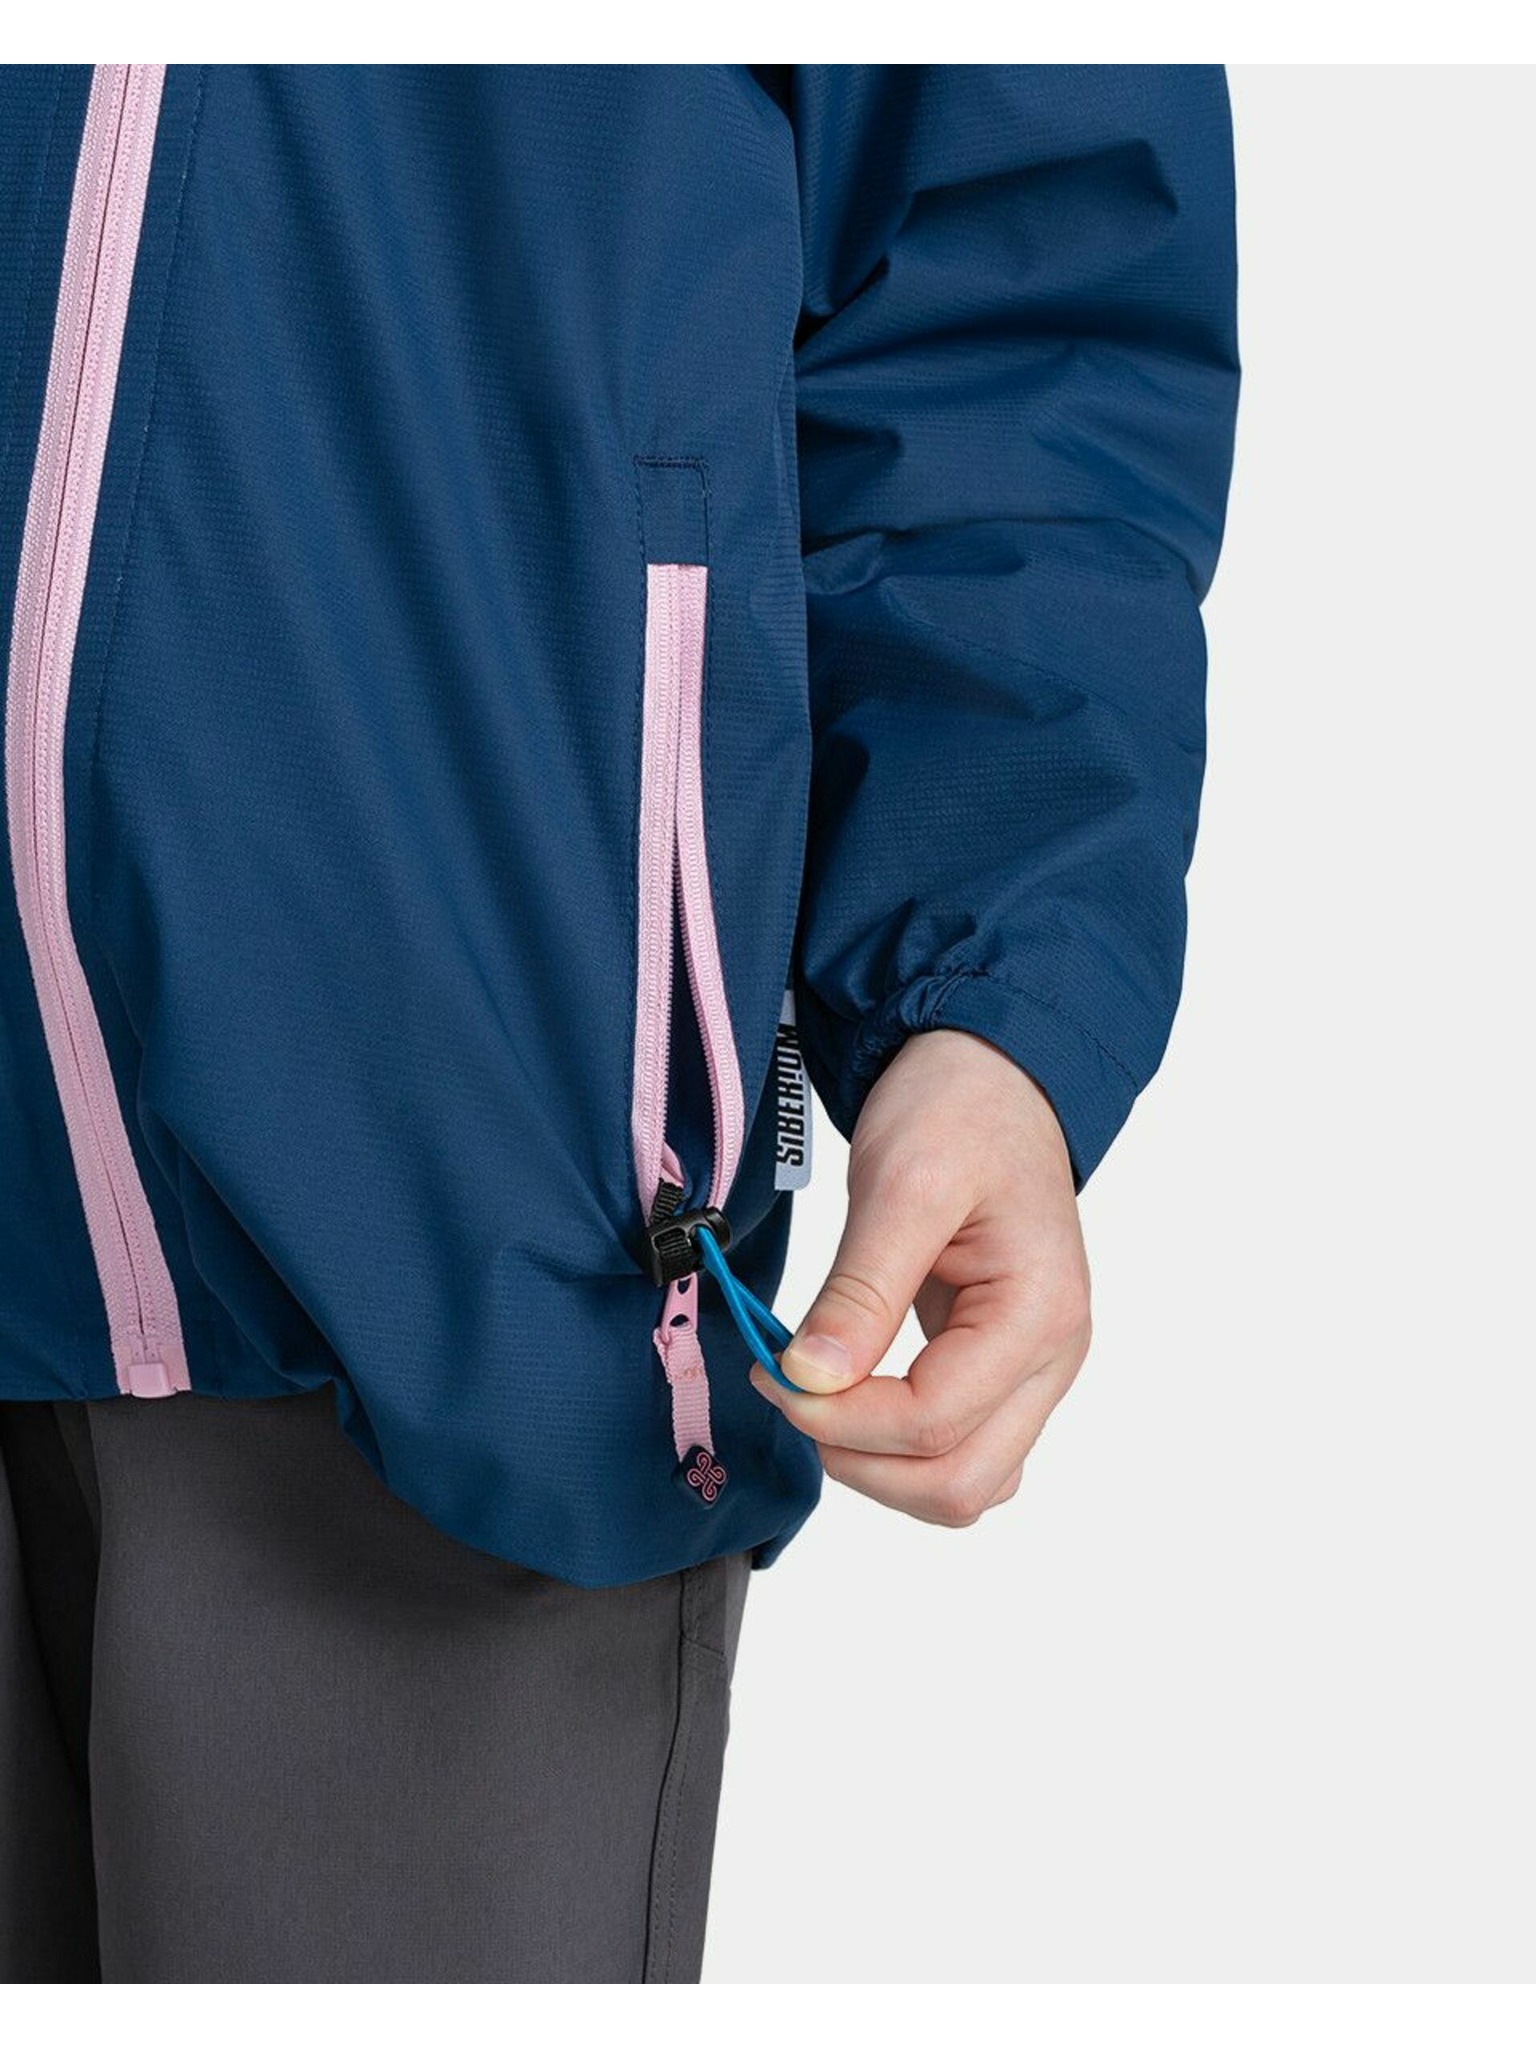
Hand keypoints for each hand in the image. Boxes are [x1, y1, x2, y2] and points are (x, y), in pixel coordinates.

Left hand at [751, 1028, 1090, 1525]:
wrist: (994, 1075)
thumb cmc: (959, 1110)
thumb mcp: (902, 1182)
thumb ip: (860, 1290)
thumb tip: (810, 1381)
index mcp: (1040, 1314)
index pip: (933, 1424)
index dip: (838, 1417)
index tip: (772, 1370)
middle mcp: (1053, 1359)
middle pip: (959, 1484)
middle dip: (860, 1459)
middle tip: (791, 1392)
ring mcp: (1035, 1371)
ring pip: (965, 1485)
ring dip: (881, 1468)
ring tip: (820, 1398)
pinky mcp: (1005, 1368)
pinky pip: (963, 1450)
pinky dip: (902, 1449)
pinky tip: (854, 1398)